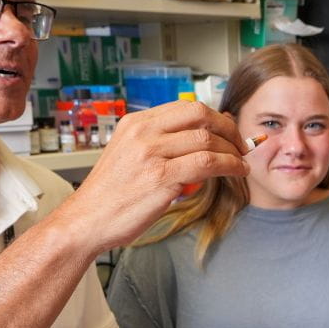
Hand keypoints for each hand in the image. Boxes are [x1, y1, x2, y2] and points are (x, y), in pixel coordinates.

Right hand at [62, 99, 247, 251]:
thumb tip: (198, 139)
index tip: (228, 131)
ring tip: (241, 162)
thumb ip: (158, 144)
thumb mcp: (128, 155)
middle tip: (240, 144)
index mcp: (135, 123)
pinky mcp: (161, 176)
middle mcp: (143, 132)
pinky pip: (207, 162)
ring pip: (207, 139)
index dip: (214, 117)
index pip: (185, 107)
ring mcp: (152, 153)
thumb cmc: (110, 195)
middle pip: (199, 114)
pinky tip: (237, 171)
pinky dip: (229, 165)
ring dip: (232, 150)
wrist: (87, 220)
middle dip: (227, 128)